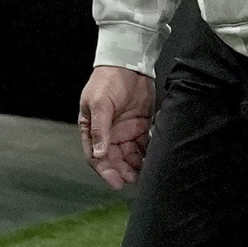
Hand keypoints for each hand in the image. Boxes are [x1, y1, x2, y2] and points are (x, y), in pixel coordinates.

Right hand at [76, 65, 155, 187]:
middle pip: (115, 160)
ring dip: (137, 165)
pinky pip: (145, 145)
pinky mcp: (141, 126)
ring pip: (131, 155)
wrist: (128, 64)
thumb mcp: (99, 104)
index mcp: (92, 130)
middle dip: (124, 171)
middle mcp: (108, 134)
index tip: (117, 183)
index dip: (106, 172)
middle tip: (134, 179)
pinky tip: (155, 159)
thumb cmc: (106, 81)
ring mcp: (125, 131)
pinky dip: (149, 153)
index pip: (96, 157)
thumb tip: (100, 154)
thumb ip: (100, 129)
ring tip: (147, 172)